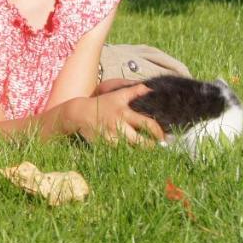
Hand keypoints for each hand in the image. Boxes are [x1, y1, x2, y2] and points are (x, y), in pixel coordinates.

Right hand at [49, 79, 163, 144]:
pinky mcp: (105, 146)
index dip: (158, 133)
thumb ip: (135, 91)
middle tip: (157, 148)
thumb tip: (150, 88)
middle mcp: (119, 126)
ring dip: (139, 152)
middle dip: (151, 147)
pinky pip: (120, 153)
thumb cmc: (102, 103)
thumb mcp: (118, 95)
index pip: (148, 124)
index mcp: (125, 113)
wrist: (79, 113)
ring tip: (146, 153)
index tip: (163, 137)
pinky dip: (127, 154)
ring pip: (131, 151)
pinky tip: (131, 154)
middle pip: (141, 143)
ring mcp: (111, 138)